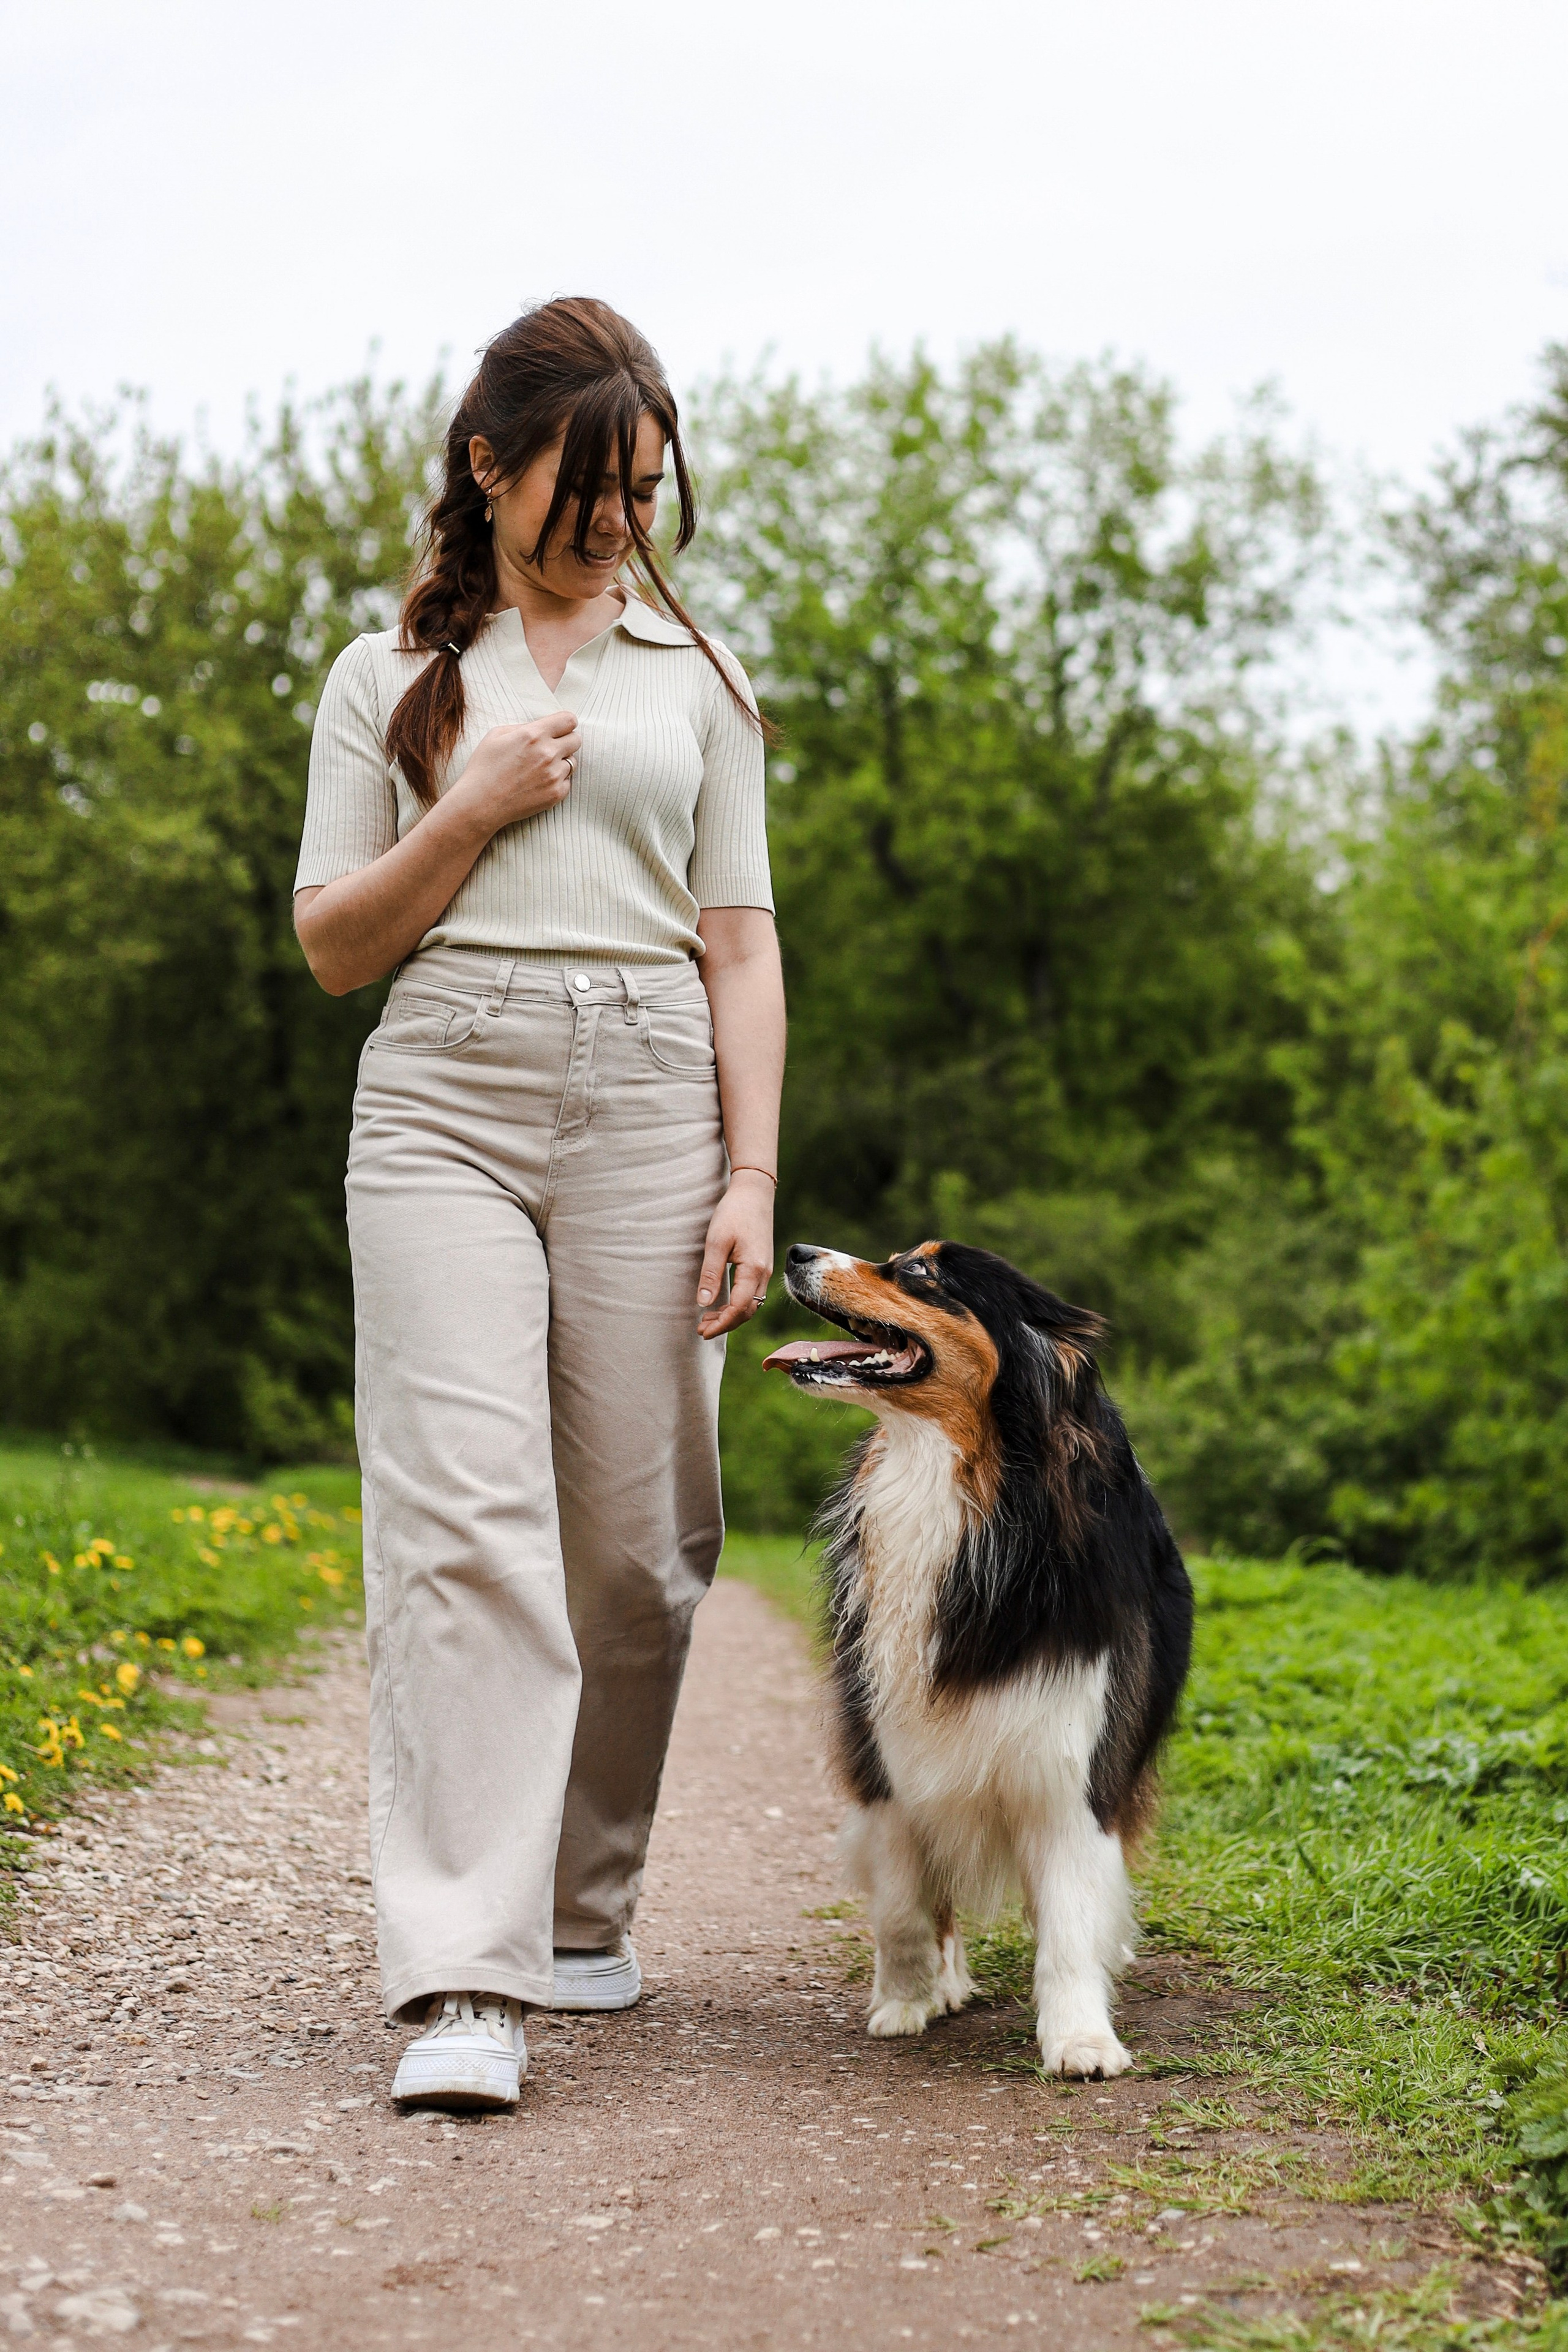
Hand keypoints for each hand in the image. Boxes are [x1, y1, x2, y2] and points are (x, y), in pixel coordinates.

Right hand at [452, 710, 581, 833]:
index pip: (569, 720)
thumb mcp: (496, 735)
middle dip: (566, 741)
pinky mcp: (556, 794)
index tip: (562, 728)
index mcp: (533, 735)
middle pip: (577, 740)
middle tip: (552, 748)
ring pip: (573, 762)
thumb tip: (541, 727)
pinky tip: (539, 783)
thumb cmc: (484, 767)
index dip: (566, 723)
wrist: (480, 803)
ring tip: (541, 769)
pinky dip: (558, 781)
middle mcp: (548, 753)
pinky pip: (567, 781)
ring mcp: (554, 775)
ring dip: (561, 763)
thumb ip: (523, 727)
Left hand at [696, 1171, 775, 1338]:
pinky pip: (752, 1293)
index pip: (739, 1308)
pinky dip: (737, 1304)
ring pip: (751, 1304)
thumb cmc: (734, 1212)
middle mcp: (764, 1273)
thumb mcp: (717, 1242)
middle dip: (725, 1324)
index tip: (703, 1331)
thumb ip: (711, 1273)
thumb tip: (704, 1303)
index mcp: (754, 1269)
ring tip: (707, 1320)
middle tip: (701, 1330)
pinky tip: (722, 1304)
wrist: (755, 1192)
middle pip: (747, 1311)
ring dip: (731, 1315)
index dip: (721, 1324)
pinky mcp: (762, 1264)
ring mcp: (765, 1269)